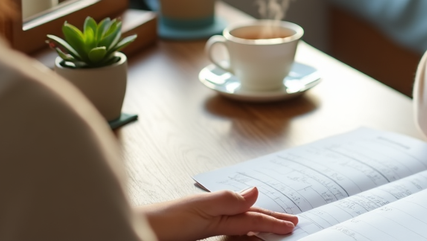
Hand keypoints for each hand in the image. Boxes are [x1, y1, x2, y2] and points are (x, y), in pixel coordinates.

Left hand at [142, 187, 298, 240]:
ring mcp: (207, 224)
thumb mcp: (197, 208)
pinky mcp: (199, 235)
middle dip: (271, 220)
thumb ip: (226, 200)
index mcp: (216, 206)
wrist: (134, 228)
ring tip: (275, 227)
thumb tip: (255, 190)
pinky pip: (230, 234)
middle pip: (250, 219)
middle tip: (292, 223)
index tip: (292, 223)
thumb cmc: (160, 219)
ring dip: (260, 227)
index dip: (272, 220)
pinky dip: (243, 235)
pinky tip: (247, 235)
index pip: (251, 216)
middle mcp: (214, 214)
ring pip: (242, 227)